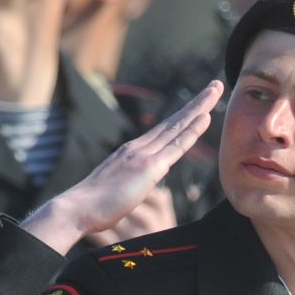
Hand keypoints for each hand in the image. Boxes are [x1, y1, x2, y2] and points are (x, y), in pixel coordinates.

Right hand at [24, 82, 220, 253]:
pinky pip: (176, 146)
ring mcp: (145, 155)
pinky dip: (192, 130)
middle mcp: (139, 147)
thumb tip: (132, 185)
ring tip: (216, 90)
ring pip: (178, 126)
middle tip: (215, 85)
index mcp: (133, 152)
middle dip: (197, 103)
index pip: (164, 130)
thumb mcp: (116, 188)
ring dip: (199, 107)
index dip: (183, 116)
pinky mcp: (149, 168)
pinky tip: (205, 117)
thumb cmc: (93, 206)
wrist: (78, 208)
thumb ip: (128, 181)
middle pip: (174, 121)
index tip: (199, 105)